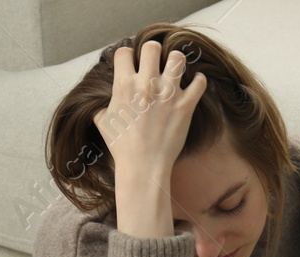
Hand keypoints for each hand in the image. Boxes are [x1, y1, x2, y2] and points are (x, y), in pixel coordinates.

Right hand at [92, 40, 205, 179]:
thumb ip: (101, 103)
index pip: (125, 51)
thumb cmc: (122, 147)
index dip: (129, 55)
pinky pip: (199, 82)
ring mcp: (167, 94)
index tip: (134, 62)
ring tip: (176, 70)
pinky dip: (199, 81)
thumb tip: (100, 98)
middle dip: (153, 52)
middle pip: (152, 47)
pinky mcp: (185, 106)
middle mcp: (146, 84)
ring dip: (177, 61)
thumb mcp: (102, 121)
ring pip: (178, 58)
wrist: (143, 166)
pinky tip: (194, 84)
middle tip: (156, 63)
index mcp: (124, 85)